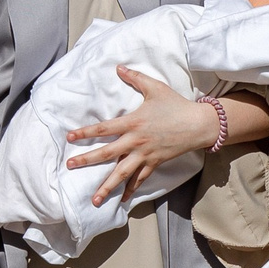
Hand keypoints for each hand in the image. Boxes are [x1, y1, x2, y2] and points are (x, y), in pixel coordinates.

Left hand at [66, 67, 246, 206]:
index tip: (70, 138)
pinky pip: (140, 178)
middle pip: (107, 153)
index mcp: (133, 122)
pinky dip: (131, 189)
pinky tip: (121, 199)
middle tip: (70, 167)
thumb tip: (118, 67)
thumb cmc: (176, 105)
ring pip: (122, 173)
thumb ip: (135, 78)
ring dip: (107, 186)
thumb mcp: (155, 87)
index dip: (85, 133)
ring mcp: (145, 155)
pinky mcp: (155, 162)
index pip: (103, 129)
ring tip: (94, 200)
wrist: (198, 124)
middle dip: (86, 161)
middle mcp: (136, 141)